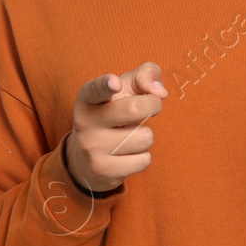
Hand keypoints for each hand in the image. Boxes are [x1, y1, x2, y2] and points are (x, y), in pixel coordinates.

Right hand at [63, 62, 167, 193]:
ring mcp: (93, 148)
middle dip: (153, 105)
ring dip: (145, 136)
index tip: (114, 83)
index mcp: (88, 98)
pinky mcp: (104, 170)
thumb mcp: (124, 89)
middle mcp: (86, 122)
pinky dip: (143, 157)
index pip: (96, 89)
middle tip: (151, 106)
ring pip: (144, 138)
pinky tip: (128, 155)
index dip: (106, 84)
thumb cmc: (113, 113)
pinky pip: (144, 160)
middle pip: (134, 109)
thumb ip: (144, 75)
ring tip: (130, 136)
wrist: (85, 159)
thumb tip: (160, 92)